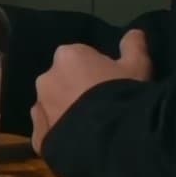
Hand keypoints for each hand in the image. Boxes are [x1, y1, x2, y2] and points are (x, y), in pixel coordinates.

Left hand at [30, 30, 153, 155]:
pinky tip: (77, 144)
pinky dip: (58, 135)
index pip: (79, 59)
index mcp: (67, 56)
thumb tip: (135, 32)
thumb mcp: (138, 67)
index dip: (96, 72)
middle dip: (76, 91)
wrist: (110, 139)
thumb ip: (134, 46)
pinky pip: (47, 132)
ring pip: (51, 107)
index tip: (111, 85)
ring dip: (65, 113)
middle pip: (62, 82)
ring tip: (90, 128)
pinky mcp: (37, 136)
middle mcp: (46, 78)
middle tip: (101, 107)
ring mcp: (39, 108)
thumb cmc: (123, 95)